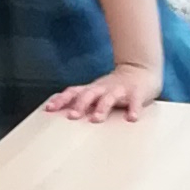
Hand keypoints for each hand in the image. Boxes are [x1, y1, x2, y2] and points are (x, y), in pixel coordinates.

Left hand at [44, 59, 162, 122]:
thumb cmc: (112, 88)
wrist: (140, 71)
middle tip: (72, 116)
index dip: (61, 100)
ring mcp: (120, 90)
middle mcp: (103, 89)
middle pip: (89, 94)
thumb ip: (77, 99)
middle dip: (80, 104)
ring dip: (102, 107)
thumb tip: (52, 109)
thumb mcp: (93, 92)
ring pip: (109, 98)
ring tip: (97, 119)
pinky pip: (135, 101)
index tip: (49, 109)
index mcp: (91, 89)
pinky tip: (132, 118)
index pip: (73, 92)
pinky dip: (134, 109)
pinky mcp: (136, 94)